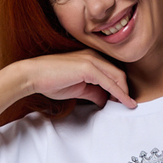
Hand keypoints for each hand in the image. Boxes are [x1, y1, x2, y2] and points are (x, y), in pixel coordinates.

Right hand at [19, 50, 135, 109]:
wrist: (33, 75)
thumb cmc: (51, 81)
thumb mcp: (78, 89)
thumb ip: (93, 92)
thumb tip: (104, 100)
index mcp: (91, 58)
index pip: (113, 72)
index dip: (120, 88)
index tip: (122, 101)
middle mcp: (93, 56)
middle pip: (119, 74)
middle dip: (125, 90)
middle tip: (127, 105)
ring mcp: (92, 60)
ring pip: (118, 77)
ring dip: (125, 93)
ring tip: (129, 106)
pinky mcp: (89, 68)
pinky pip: (110, 83)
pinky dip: (120, 94)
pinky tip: (126, 103)